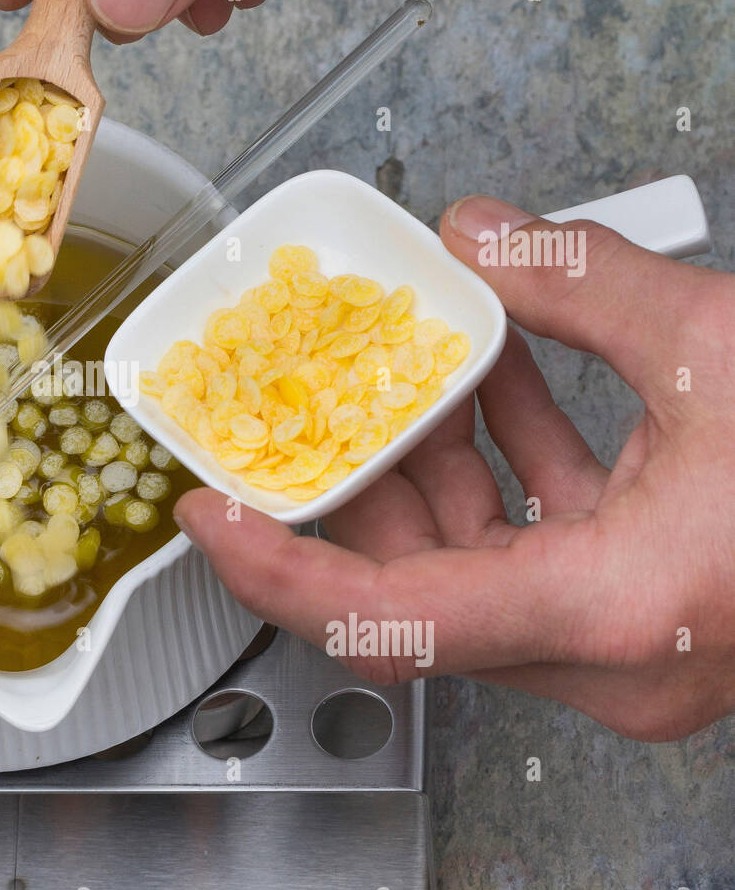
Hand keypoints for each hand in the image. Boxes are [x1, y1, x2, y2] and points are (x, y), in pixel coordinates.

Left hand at [174, 195, 734, 740]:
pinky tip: (505, 381)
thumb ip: (579, 280)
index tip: (206, 521)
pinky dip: (514, 469)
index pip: (386, 622)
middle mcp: (609, 659)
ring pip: (481, 562)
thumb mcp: (719, 343)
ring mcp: (633, 647)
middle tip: (301, 404)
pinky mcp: (654, 613)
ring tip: (407, 368)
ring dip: (438, 464)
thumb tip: (480, 231)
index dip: (278, 574)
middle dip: (359, 484)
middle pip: (421, 583)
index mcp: (611, 614)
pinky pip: (545, 547)